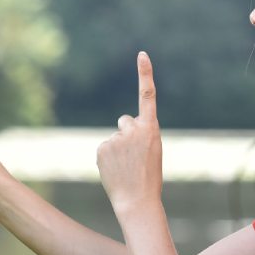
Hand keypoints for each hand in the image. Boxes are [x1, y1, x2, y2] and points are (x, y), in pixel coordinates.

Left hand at [96, 52, 163, 211]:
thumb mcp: (152, 150)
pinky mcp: (102, 147)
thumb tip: (121, 126)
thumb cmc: (149, 177)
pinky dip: (107, 158)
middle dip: (126, 133)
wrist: (137, 200)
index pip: (147, 95)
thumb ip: (139, 133)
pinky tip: (115, 170)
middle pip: (124, 121)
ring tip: (125, 167)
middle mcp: (133, 129)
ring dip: (117, 148)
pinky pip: (104, 147)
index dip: (145, 74)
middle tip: (133, 155)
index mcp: (152, 128)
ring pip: (114, 136)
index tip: (142, 54)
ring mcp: (116, 138)